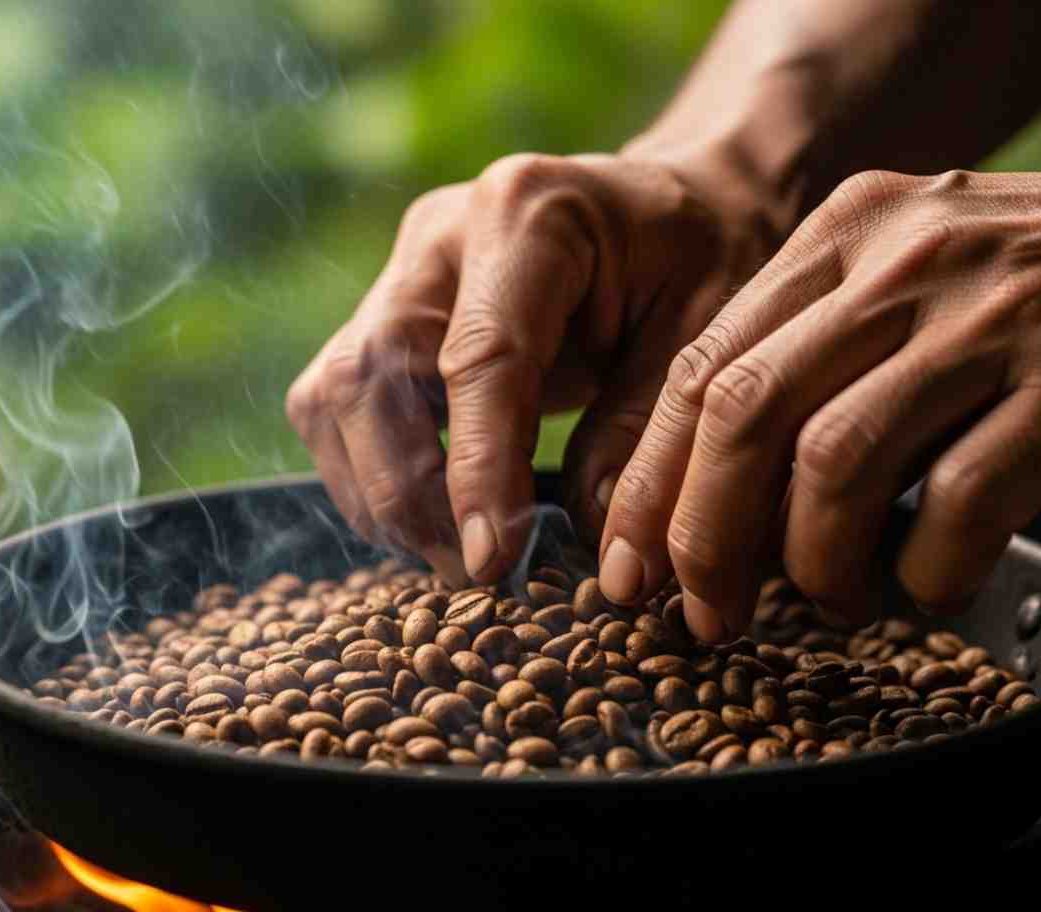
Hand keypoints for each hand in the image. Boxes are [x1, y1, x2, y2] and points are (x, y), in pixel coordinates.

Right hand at [286, 151, 773, 582]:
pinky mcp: (387, 313)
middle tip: (469, 573)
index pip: (479, 356)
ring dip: (376, 490)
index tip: (489, 562)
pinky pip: (339, 404)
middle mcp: (441, 234)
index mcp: (529, 213)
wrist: (673, 209)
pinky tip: (430, 519)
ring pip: (333, 392)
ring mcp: (403, 272)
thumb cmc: (702, 261)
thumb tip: (593, 546)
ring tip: (450, 557)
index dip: (475, 467)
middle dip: (406, 491)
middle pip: (370, 372)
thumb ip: (647, 432)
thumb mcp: (707, 335)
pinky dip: (370, 473)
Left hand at [600, 166, 1040, 636]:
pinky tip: (928, 587)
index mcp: (849, 233)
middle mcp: (906, 261)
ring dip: (810, 562)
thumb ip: (824, 353)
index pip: (704, 363)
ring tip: (828, 602)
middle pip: (743, 411)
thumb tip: (718, 490)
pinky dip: (925, 572)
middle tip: (706, 614)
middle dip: (703, 535)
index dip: (652, 480)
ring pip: (833, 461)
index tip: (628, 568)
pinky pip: (958, 504)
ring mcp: (992, 318)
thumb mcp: (923, 278)